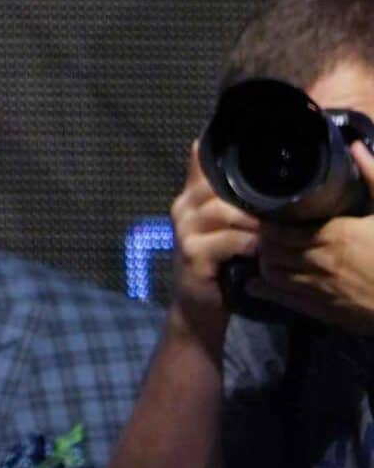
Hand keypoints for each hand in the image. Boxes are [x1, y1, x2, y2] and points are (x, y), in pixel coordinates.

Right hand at [168, 138, 260, 344]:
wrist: (196, 308)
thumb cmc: (215, 265)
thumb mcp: (218, 228)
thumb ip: (222, 198)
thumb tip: (228, 159)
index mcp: (188, 198)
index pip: (207, 167)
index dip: (233, 168)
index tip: (262, 172)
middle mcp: (182, 209)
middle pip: (219, 188)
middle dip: (254, 199)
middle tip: (285, 207)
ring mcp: (185, 231)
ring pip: (225, 212)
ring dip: (256, 222)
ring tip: (279, 230)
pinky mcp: (193, 254)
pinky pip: (228, 241)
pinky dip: (250, 245)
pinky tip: (265, 252)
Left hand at [250, 142, 373, 334]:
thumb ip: (373, 178)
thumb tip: (355, 145)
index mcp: (333, 235)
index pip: (279, 228)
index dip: (266, 222)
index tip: (263, 214)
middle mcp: (319, 262)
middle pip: (271, 249)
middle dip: (263, 241)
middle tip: (261, 234)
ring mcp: (320, 288)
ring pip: (273, 273)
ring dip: (265, 263)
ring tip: (263, 254)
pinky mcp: (324, 311)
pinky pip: (284, 300)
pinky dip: (265, 290)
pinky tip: (254, 285)